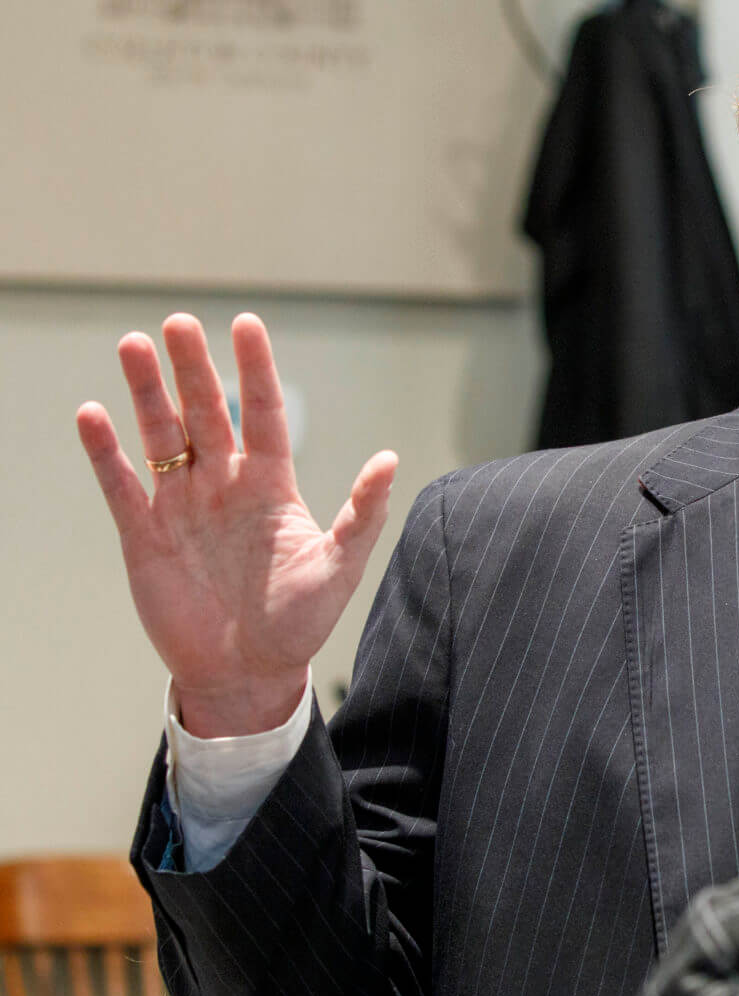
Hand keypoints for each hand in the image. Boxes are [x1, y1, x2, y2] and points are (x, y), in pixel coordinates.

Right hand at [76, 313, 397, 737]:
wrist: (249, 673)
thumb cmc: (300, 622)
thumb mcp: (339, 567)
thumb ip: (362, 513)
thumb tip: (390, 458)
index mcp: (271, 486)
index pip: (262, 413)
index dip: (254, 369)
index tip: (246, 324)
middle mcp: (224, 485)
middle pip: (205, 413)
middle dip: (192, 368)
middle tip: (178, 322)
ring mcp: (182, 507)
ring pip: (160, 436)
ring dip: (146, 393)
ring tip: (133, 345)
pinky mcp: (145, 535)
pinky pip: (122, 486)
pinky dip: (106, 452)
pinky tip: (93, 413)